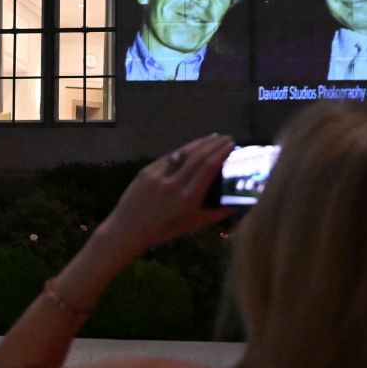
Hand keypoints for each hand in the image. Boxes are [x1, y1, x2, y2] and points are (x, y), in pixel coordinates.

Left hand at [101, 134, 234, 252]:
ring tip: (213, 138)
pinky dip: (183, 150)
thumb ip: (216, 213)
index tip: (232, 145)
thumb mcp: (192, 224)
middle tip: (227, 138)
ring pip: (183, 153)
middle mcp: (173, 184)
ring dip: (200, 143)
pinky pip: (169, 157)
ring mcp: (158, 175)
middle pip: (198, 157)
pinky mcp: (146, 171)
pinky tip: (191, 147)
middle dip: (214, 145)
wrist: (128, 228)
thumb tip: (238, 204)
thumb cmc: (164, 229)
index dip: (221, 153)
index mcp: (187, 198)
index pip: (208, 168)